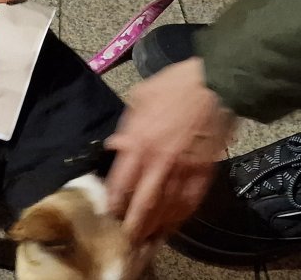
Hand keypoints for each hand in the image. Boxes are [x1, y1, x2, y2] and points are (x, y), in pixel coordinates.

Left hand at [105, 57, 235, 241]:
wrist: (216, 84)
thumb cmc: (174, 85)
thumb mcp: (140, 98)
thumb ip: (126, 125)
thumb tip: (114, 145)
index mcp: (138, 142)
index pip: (120, 182)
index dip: (113, 201)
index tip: (107, 212)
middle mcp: (158, 162)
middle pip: (142, 203)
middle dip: (132, 224)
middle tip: (124, 238)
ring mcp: (184, 170)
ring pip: (166, 209)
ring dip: (155, 227)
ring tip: (144, 239)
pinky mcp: (205, 173)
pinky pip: (190, 203)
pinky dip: (180, 218)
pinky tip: (171, 225)